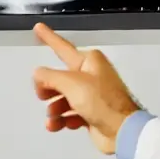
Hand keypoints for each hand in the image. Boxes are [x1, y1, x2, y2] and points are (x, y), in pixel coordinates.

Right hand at [32, 23, 140, 154]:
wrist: (121, 130)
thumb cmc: (101, 101)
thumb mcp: (71, 83)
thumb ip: (49, 76)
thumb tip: (38, 74)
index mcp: (89, 61)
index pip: (62, 47)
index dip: (49, 38)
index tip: (38, 27)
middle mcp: (90, 75)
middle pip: (59, 78)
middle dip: (48, 88)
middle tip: (42, 95)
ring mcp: (91, 95)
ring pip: (62, 98)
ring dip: (54, 108)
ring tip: (53, 117)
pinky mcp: (91, 113)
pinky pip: (69, 113)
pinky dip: (62, 119)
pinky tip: (58, 125)